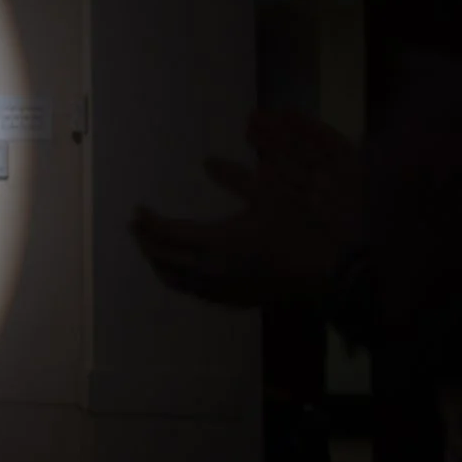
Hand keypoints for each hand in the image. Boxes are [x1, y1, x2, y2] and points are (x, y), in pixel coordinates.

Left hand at [132, 109, 365, 309]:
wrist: (325, 273)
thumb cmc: (298, 229)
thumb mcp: (269, 195)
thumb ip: (236, 177)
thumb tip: (207, 161)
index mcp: (217, 242)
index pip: (167, 234)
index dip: (148, 222)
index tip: (137, 210)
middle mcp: (212, 270)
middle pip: (163, 259)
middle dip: (145, 242)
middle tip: (136, 226)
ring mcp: (221, 289)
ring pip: (175, 280)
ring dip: (158, 262)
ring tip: (150, 247)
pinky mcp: (233, 300)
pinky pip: (193, 291)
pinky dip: (178, 278)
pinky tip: (182, 269)